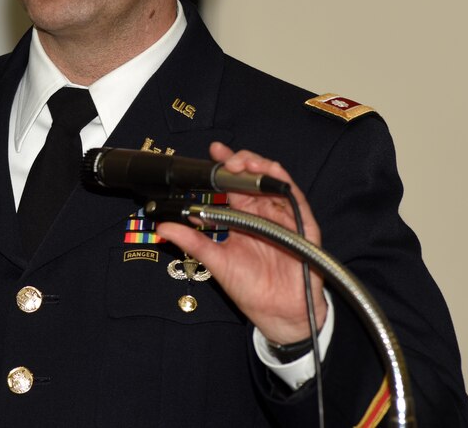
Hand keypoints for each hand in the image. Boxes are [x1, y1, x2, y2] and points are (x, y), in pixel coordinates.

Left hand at [155, 142, 327, 344]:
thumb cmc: (251, 289)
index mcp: (244, 217)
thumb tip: (164, 227)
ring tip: (244, 163)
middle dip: (241, 161)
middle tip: (226, 159)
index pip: (234, 184)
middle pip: (254, 176)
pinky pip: (295, 199)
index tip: (212, 152)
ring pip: (275, 181)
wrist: (277, 315)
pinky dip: (283, 184)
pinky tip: (271, 175)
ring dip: (260, 167)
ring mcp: (284, 217)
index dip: (225, 166)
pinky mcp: (303, 225)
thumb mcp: (217, 262)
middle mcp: (264, 212)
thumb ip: (193, 242)